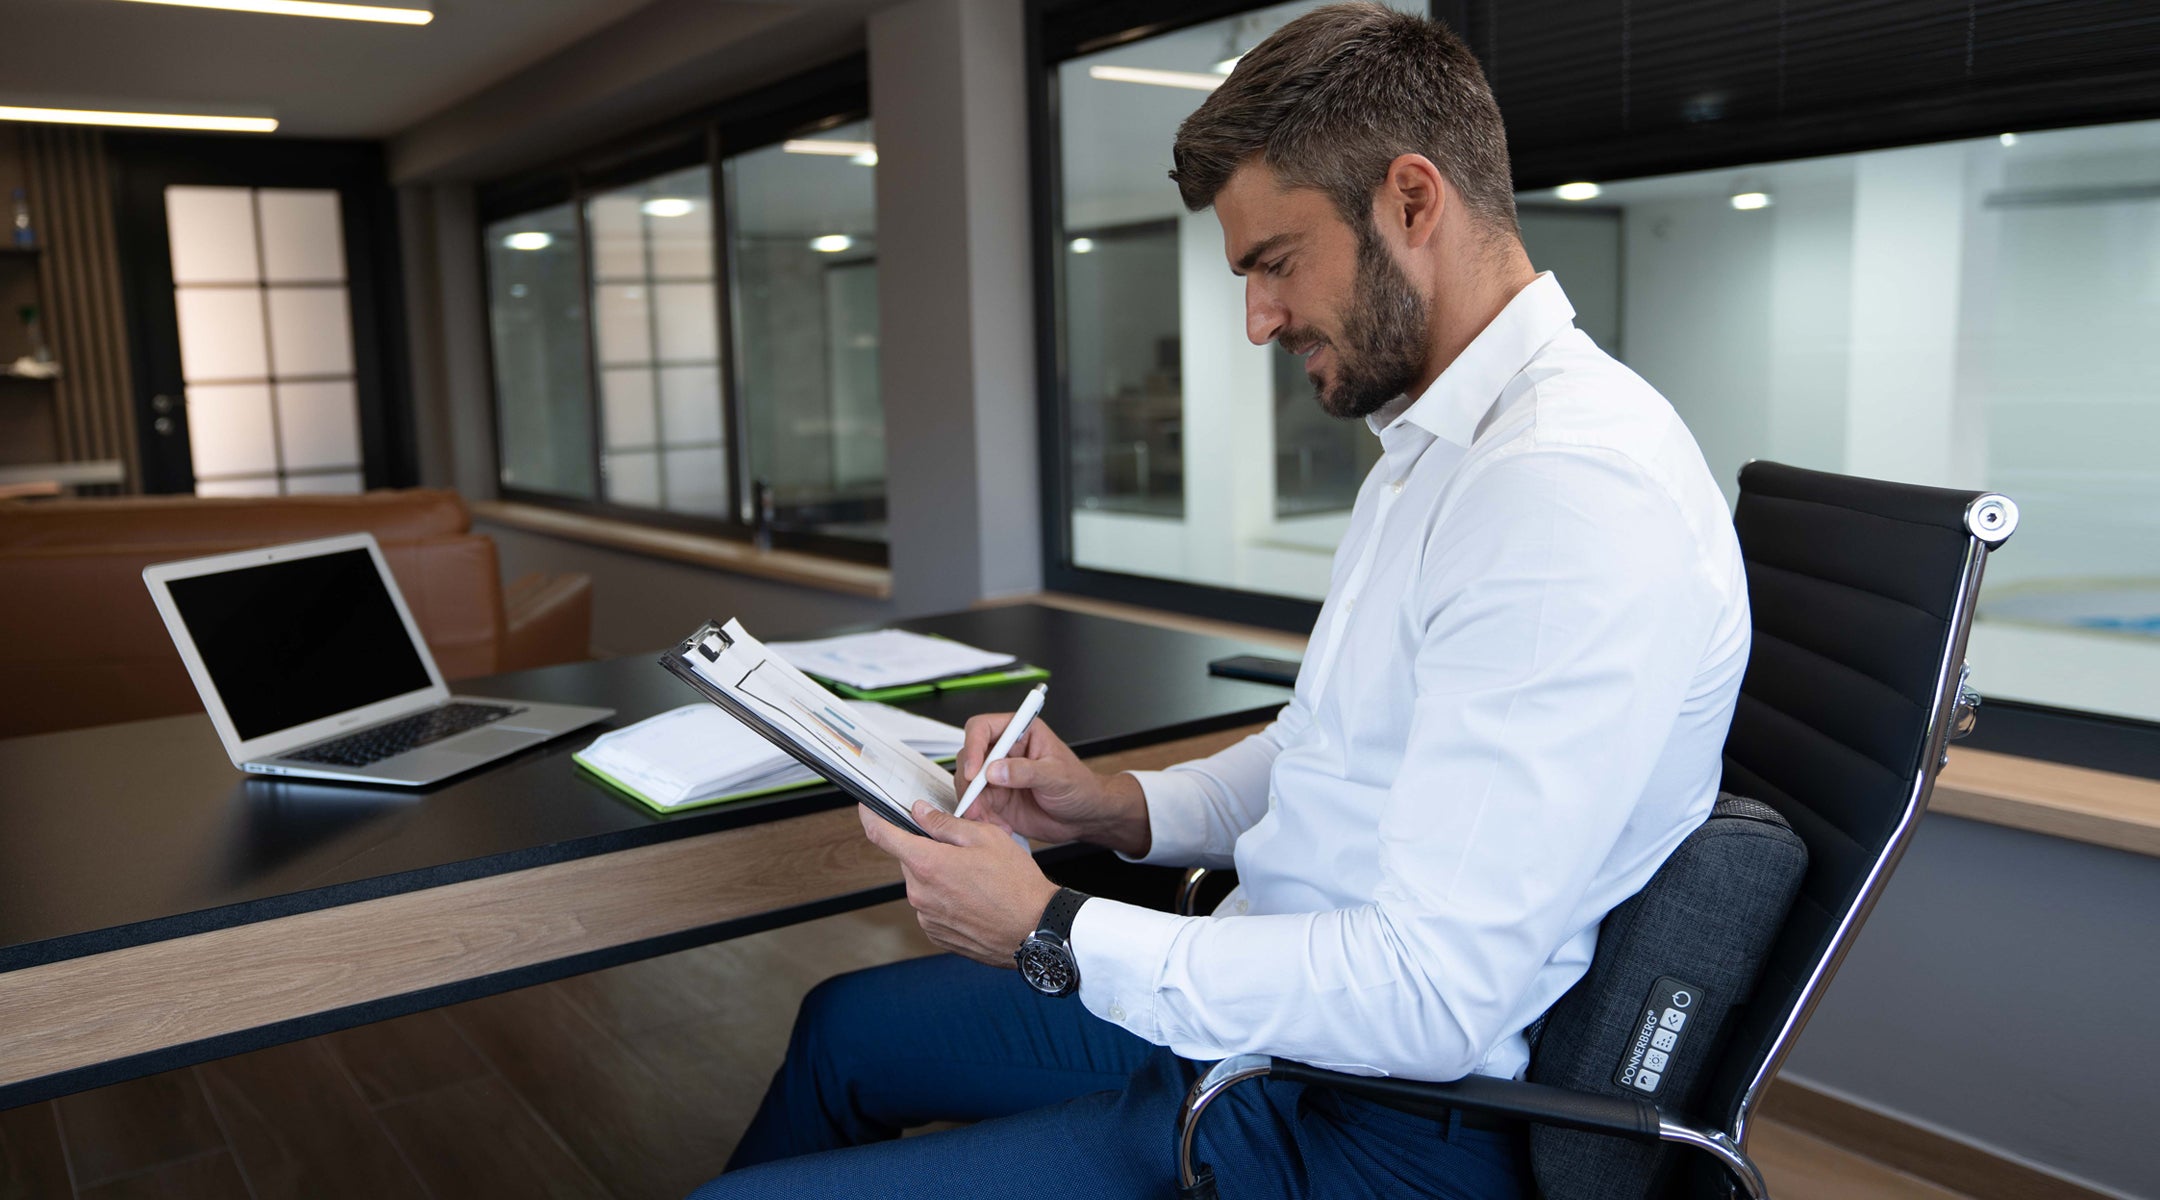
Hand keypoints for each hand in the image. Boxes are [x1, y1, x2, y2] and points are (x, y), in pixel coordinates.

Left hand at [859, 802, 1059, 966]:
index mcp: (927, 863)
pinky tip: (974, 899)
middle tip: (962, 850)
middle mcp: (919, 893)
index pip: (882, 835)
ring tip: (976, 880)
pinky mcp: (936, 934)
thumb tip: (920, 813)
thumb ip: (945, 823)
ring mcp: (926, 917)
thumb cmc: (1016, 885)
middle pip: (909, 859)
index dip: (871, 816)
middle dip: (928, 850)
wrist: (1036, 929)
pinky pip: (931, 907)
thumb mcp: (985, 837)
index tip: (867, 808)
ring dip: (939, 876)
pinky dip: (946, 898)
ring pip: (922, 883)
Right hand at [954, 716, 1150, 855]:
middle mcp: (1004, 752)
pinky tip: (1000, 826)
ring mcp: (997, 776)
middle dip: (968, 782)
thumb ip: (1026, 772)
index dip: (973, 746)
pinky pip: (976, 806)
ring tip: (987, 818)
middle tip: (975, 802)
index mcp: (1021, 733)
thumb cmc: (1080, 787)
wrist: (1085, 817)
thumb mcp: (1057, 777)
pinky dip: (980, 818)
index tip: (974, 771)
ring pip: (967, 784)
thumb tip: (995, 770)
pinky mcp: (996, 799)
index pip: (983, 728)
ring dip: (972, 803)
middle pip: (968, 757)